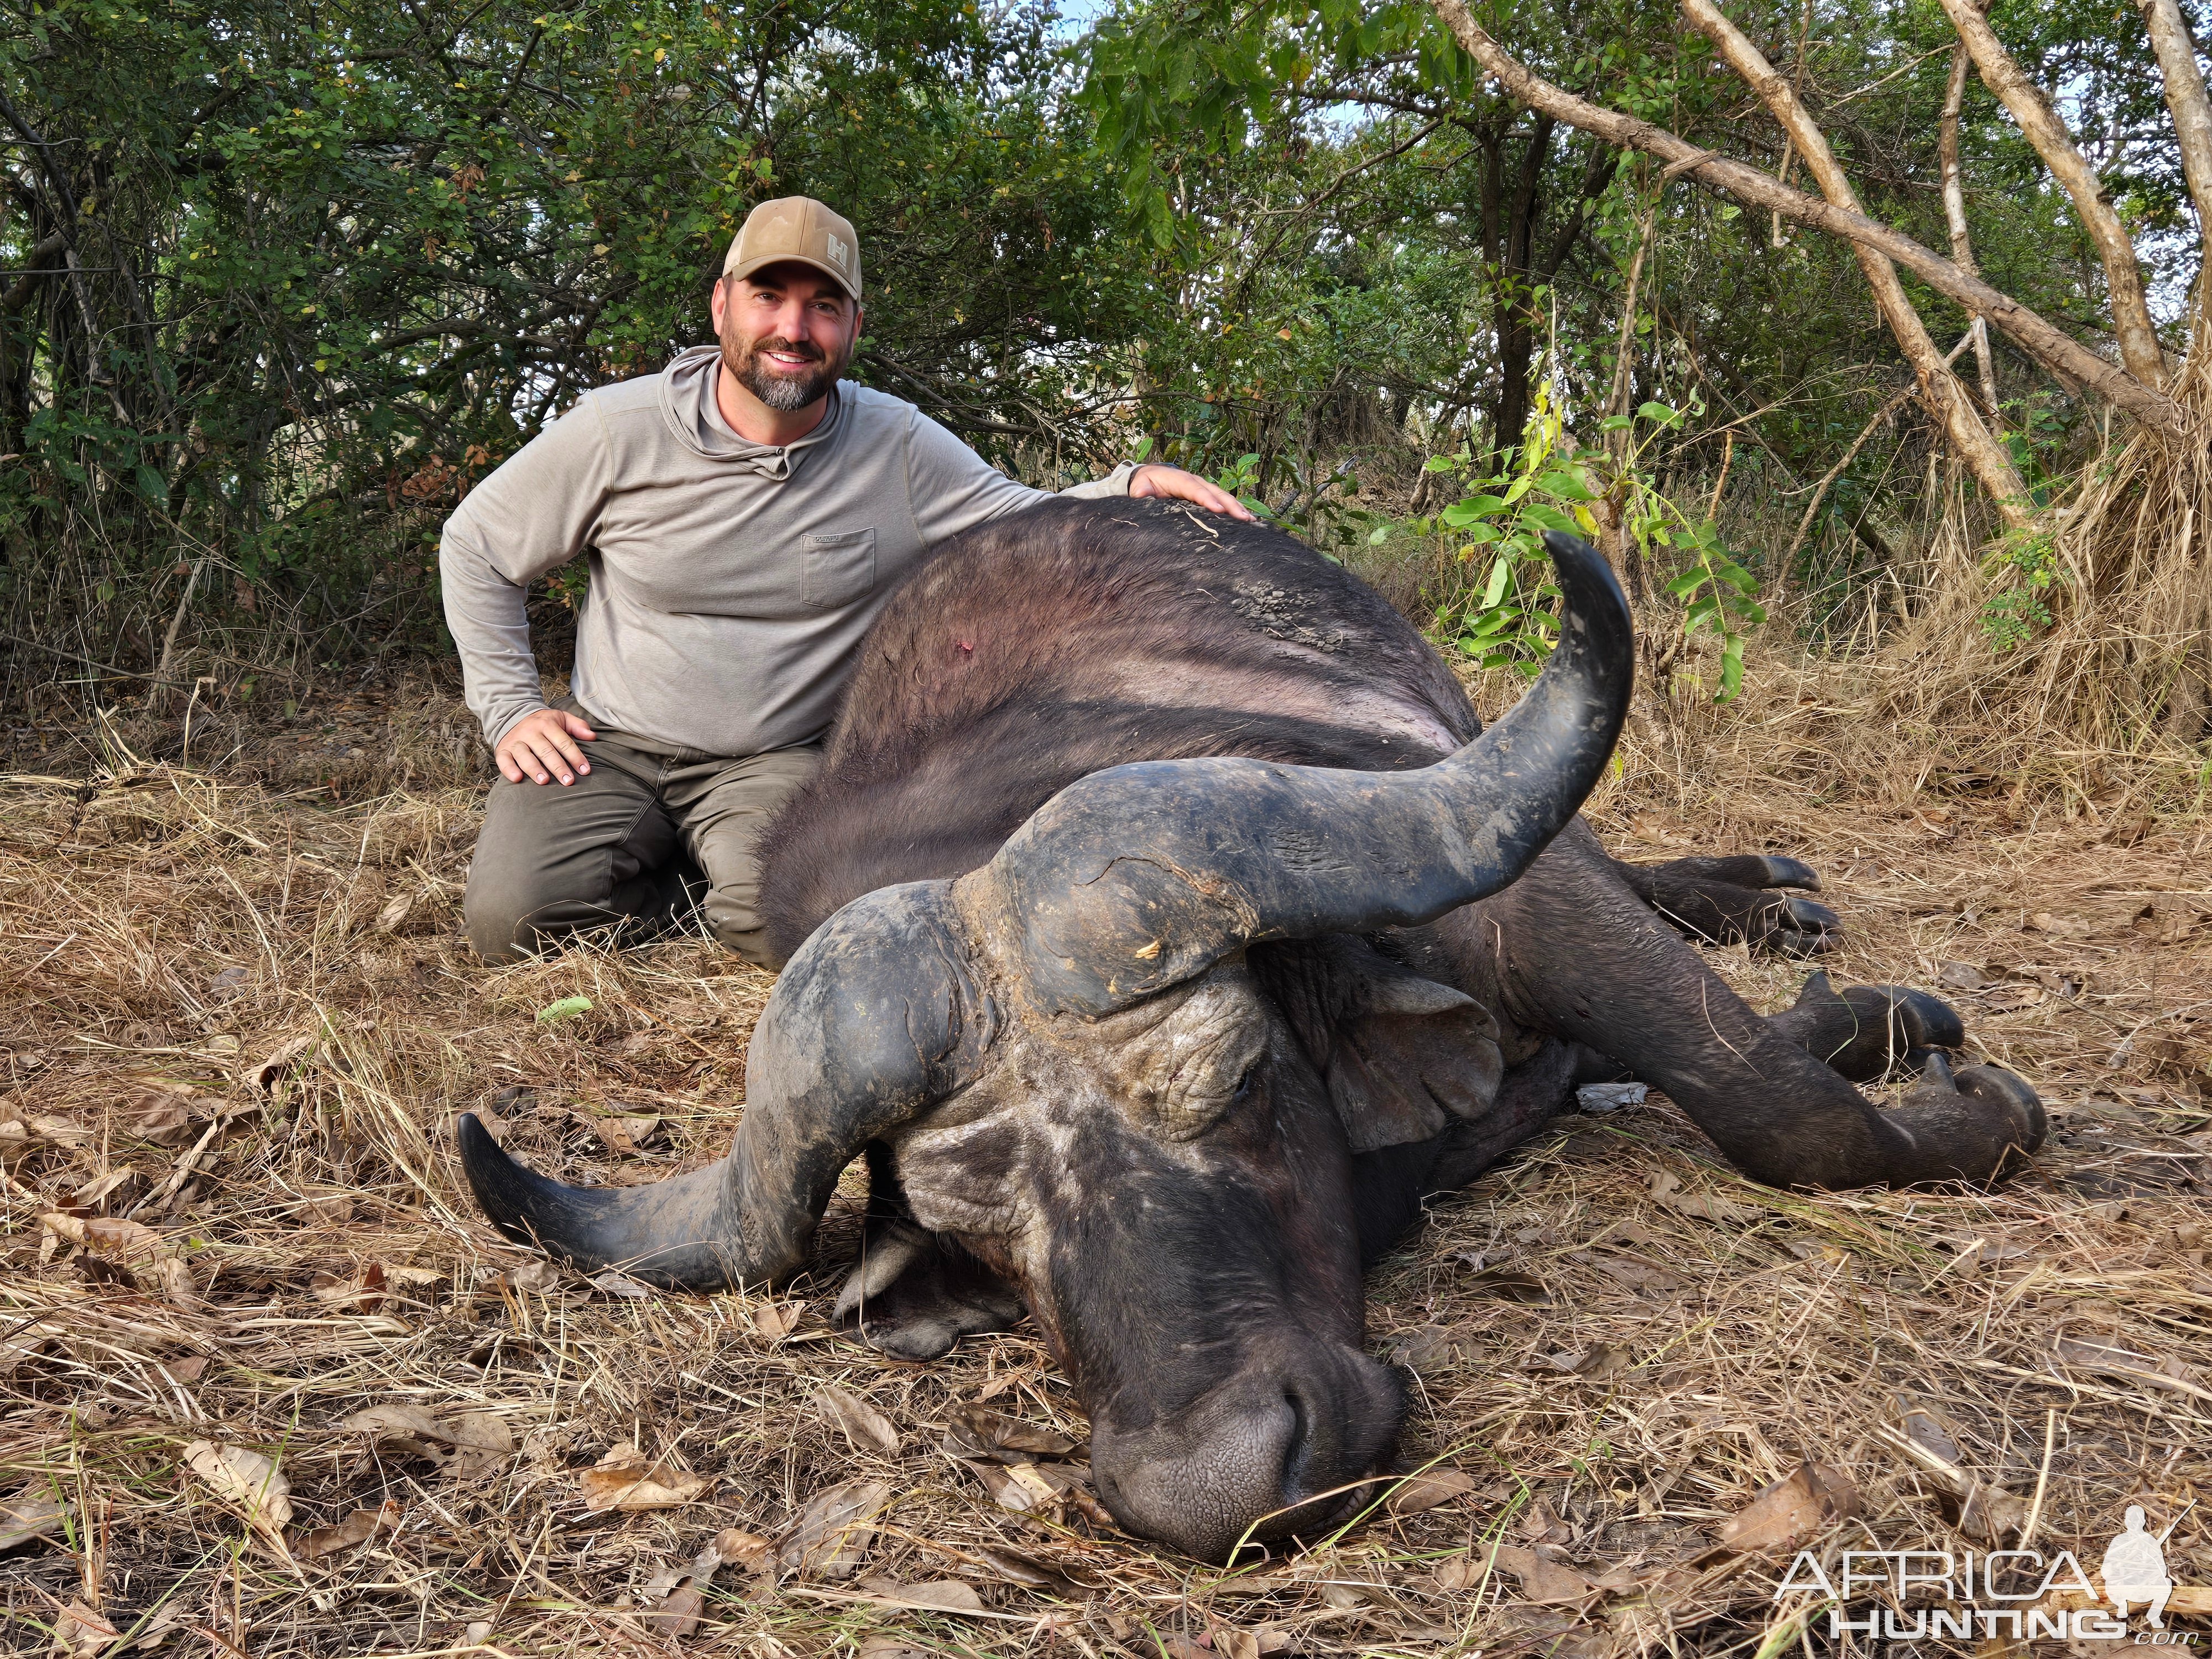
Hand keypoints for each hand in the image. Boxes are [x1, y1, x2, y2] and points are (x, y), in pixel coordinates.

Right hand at [497, 707, 596, 785]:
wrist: (512, 716)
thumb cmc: (542, 723)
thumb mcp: (560, 718)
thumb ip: (577, 726)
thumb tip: (592, 736)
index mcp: (547, 725)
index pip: (563, 742)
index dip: (575, 756)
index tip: (585, 770)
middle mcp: (530, 732)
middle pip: (546, 751)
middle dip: (558, 767)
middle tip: (568, 781)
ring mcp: (515, 741)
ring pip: (525, 756)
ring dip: (534, 769)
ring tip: (544, 781)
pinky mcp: (502, 750)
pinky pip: (504, 760)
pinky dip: (509, 769)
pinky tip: (517, 778)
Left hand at [1130, 463, 1256, 520]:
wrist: (1148, 478)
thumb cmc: (1145, 484)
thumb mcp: (1140, 488)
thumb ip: (1141, 492)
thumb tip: (1142, 495)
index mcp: (1178, 479)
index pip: (1194, 489)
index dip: (1206, 498)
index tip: (1218, 510)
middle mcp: (1194, 481)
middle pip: (1215, 491)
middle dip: (1230, 504)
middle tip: (1243, 518)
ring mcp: (1202, 487)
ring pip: (1222, 496)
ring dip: (1237, 507)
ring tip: (1250, 520)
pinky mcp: (1205, 495)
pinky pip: (1221, 501)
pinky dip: (1233, 509)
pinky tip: (1245, 519)